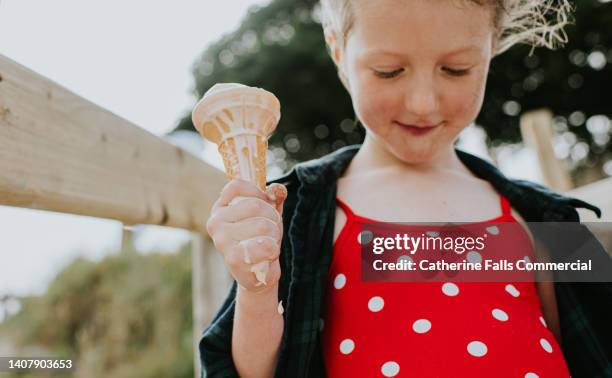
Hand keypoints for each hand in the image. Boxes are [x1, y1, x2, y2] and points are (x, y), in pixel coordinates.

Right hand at [206, 179, 287, 293]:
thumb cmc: (261, 239)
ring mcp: (221, 240)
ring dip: (274, 235)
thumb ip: (273, 198)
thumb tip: (278, 189)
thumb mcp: (268, 214)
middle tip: (270, 232)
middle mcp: (215, 222)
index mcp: (220, 208)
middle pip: (255, 205)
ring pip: (263, 224)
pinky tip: (265, 256)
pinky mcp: (232, 258)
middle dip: (272, 218)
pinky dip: (273, 250)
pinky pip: (265, 245)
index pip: (237, 186)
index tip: (265, 206)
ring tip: (267, 244)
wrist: (258, 274)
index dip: (258, 193)